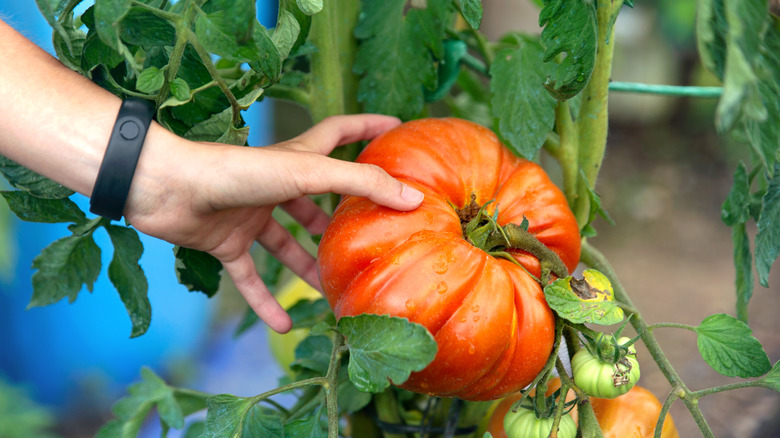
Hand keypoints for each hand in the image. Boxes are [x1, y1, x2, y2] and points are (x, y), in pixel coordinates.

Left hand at [124, 114, 422, 332]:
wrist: (166, 188)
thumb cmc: (237, 170)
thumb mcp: (307, 172)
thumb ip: (359, 183)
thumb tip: (413, 198)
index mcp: (297, 159)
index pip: (341, 134)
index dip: (368, 127)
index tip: (396, 126)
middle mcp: (276, 185)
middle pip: (316, 200)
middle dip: (341, 216)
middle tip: (370, 234)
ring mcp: (250, 215)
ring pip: (286, 244)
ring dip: (306, 266)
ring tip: (332, 289)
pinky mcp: (226, 243)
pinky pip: (250, 277)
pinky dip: (265, 301)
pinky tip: (285, 326)